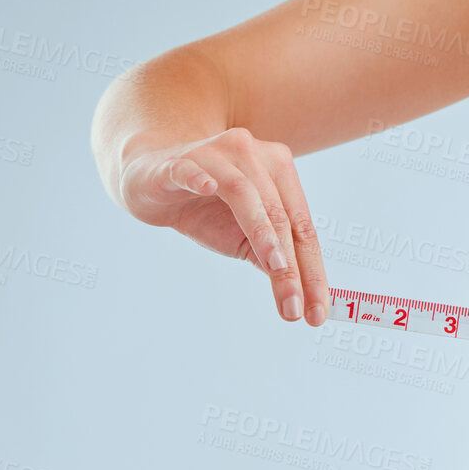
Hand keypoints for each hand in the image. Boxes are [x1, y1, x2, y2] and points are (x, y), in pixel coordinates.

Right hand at [119, 127, 328, 325]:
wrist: (151, 179)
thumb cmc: (206, 208)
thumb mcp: (245, 238)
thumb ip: (272, 259)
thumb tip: (303, 297)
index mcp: (279, 173)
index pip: (303, 227)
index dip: (313, 271)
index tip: (317, 314)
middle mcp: (254, 157)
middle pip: (280, 216)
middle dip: (291, 267)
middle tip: (295, 308)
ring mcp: (216, 156)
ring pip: (245, 194)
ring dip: (263, 234)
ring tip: (277, 268)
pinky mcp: (177, 162)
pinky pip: (189, 169)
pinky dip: (198, 178)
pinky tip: (206, 187)